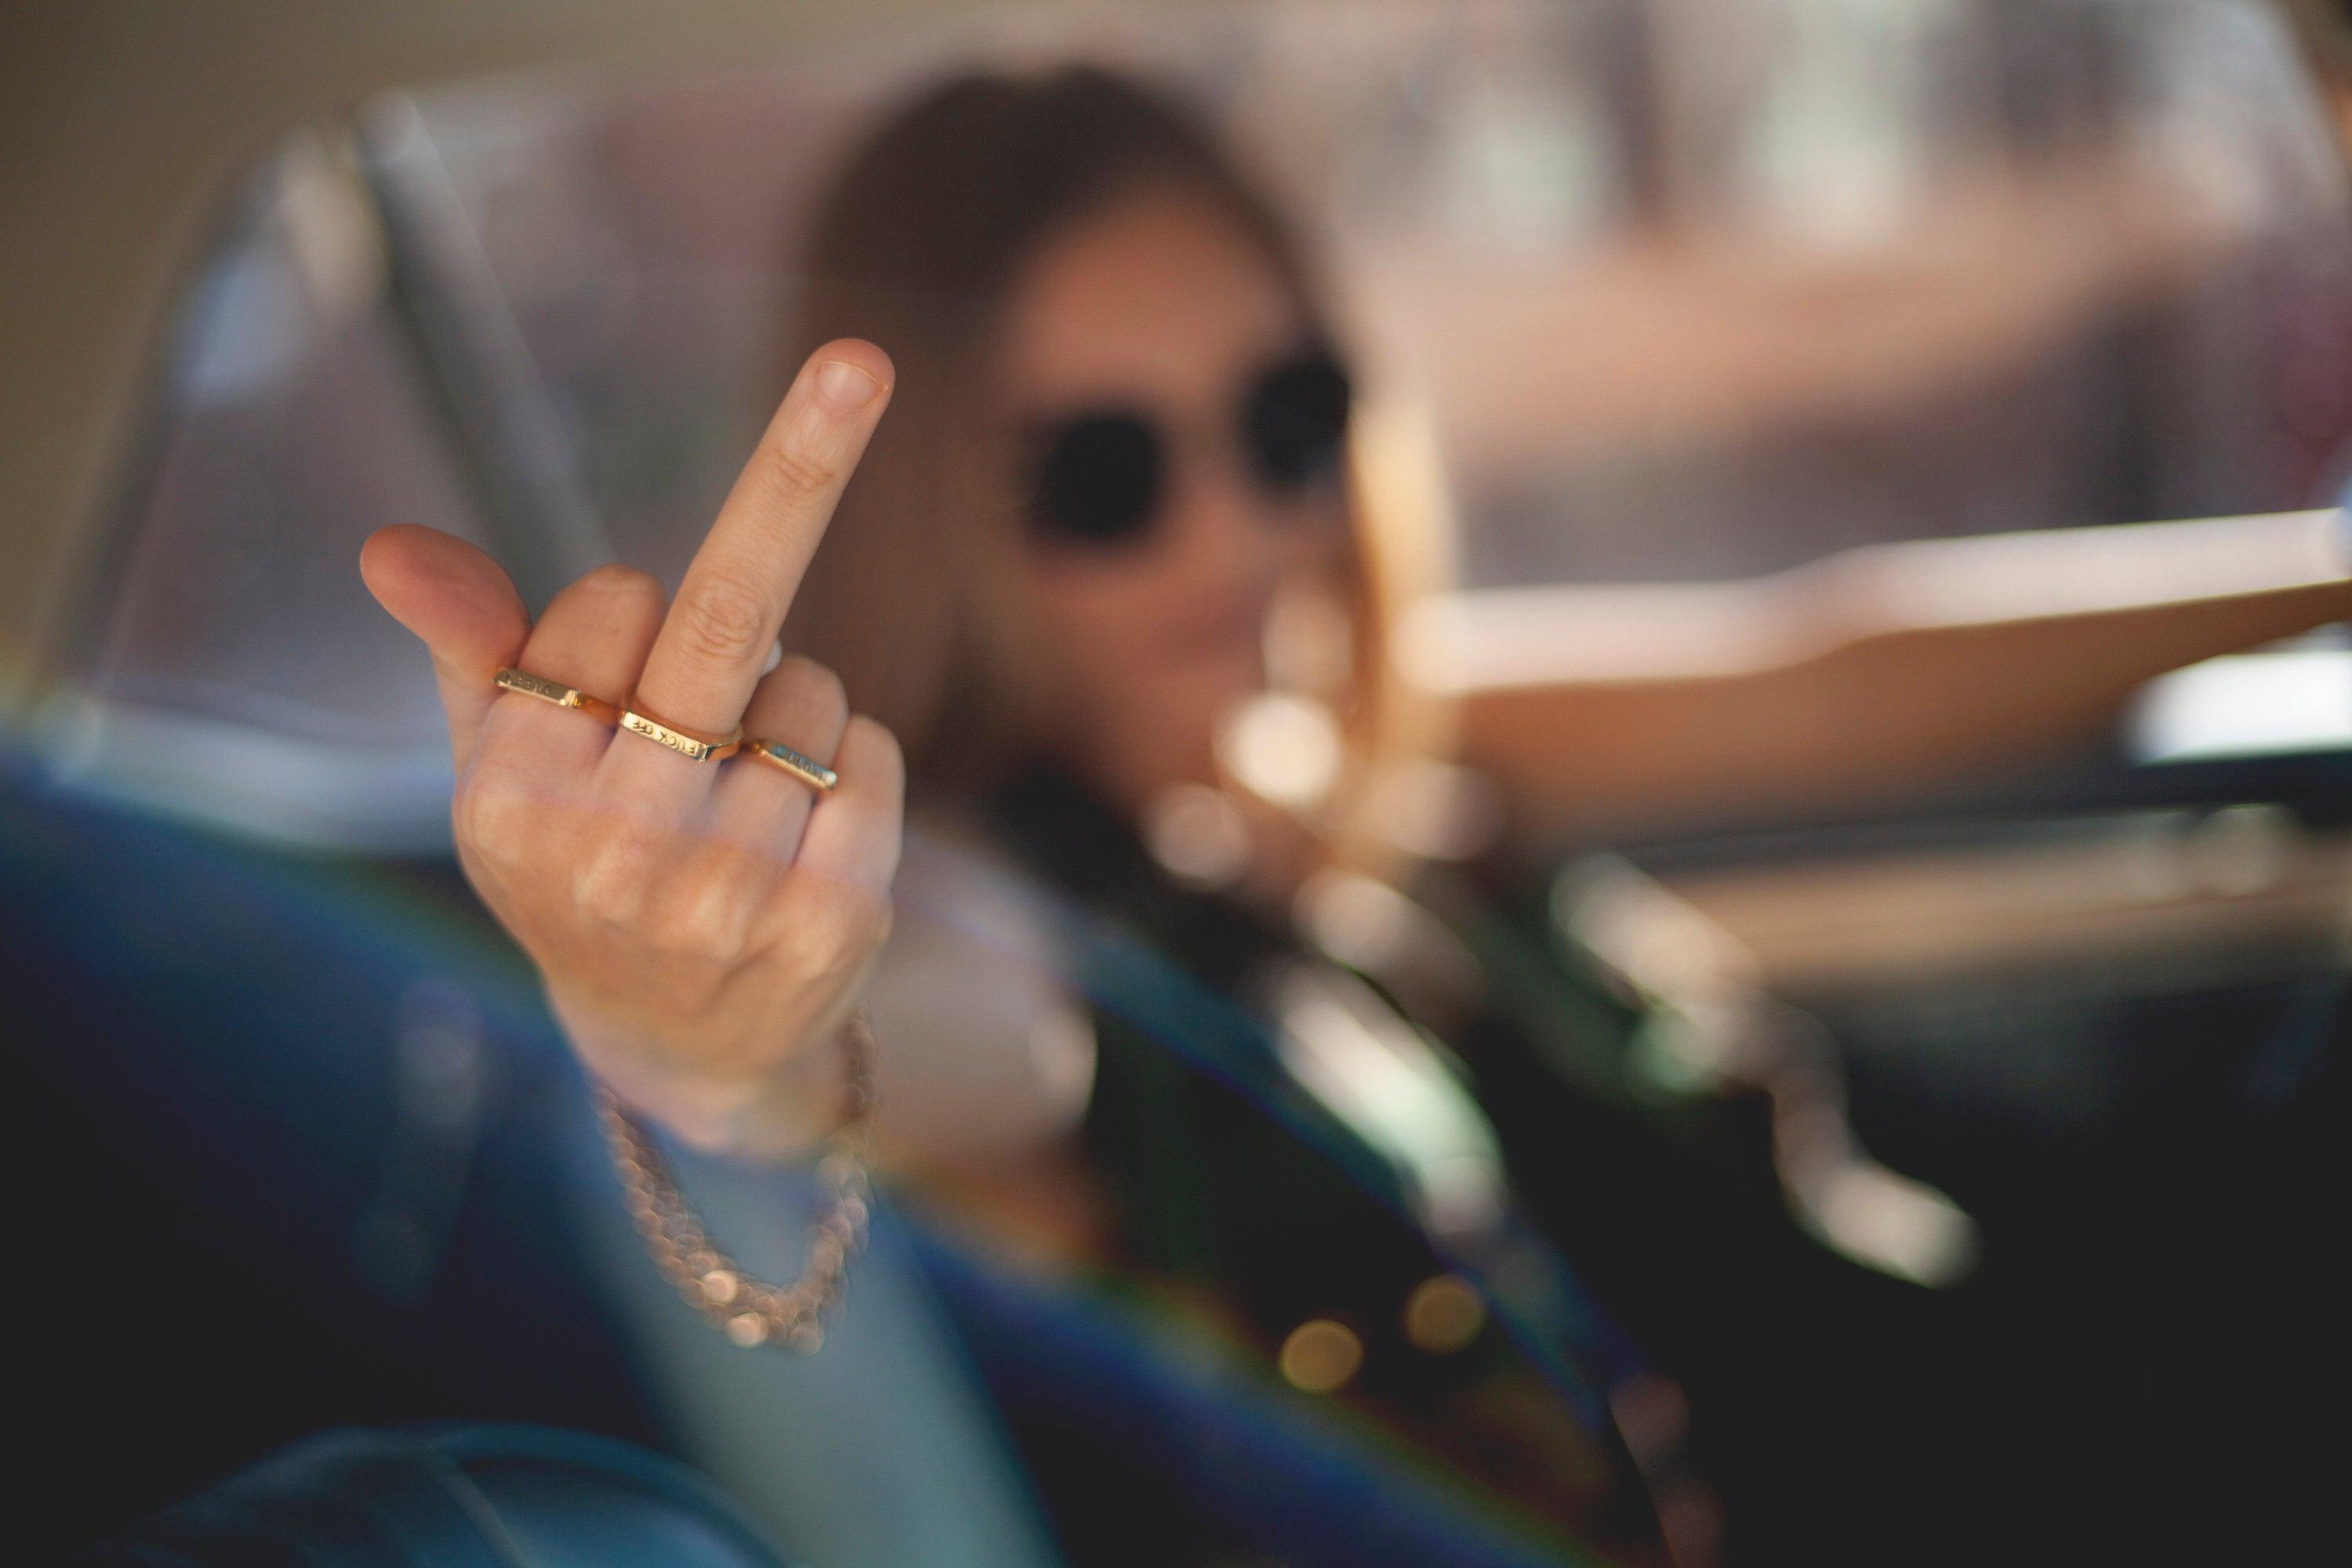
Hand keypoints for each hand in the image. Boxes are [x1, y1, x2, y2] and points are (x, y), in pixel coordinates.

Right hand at [361, 340, 902, 1154]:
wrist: (680, 1041)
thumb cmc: (585, 859)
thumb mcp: (505, 761)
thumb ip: (468, 644)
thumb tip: (392, 547)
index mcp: (514, 794)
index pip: (609, 599)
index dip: (625, 612)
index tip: (614, 668)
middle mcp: (614, 848)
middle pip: (726, 613)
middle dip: (799, 467)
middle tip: (861, 362)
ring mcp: (729, 892)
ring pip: (807, 687)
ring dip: (788, 712)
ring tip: (738, 800)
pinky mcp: (831, 922)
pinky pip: (872, 752)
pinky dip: (853, 760)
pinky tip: (804, 830)